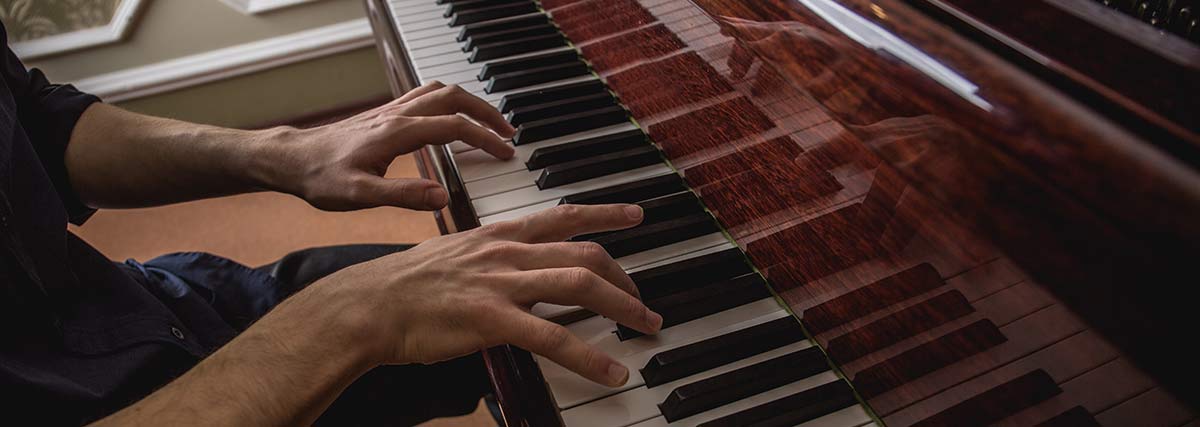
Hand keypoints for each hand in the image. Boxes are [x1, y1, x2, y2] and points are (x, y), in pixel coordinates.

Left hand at [260, 81, 516, 210]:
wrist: (291, 159)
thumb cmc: (320, 177)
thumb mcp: (359, 196)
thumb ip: (403, 197)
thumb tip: (442, 197)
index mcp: (398, 132)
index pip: (455, 126)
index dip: (485, 138)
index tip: (505, 153)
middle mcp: (397, 115)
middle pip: (454, 98)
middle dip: (487, 113)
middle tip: (508, 133)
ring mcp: (391, 112)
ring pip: (441, 92)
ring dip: (470, 103)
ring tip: (489, 124)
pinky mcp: (384, 116)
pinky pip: (425, 97)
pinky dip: (450, 102)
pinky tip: (453, 118)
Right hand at [305, 204, 662, 386]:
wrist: (368, 304)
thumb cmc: (406, 285)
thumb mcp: (455, 255)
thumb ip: (492, 259)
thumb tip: (517, 272)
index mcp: (497, 234)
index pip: (561, 216)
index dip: (603, 214)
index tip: (636, 216)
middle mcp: (506, 252)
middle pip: (583, 253)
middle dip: (623, 277)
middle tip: (643, 302)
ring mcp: (501, 283)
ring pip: (579, 284)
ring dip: (622, 306)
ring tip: (645, 327)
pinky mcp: (492, 319)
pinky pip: (553, 337)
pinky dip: (588, 356)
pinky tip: (610, 372)